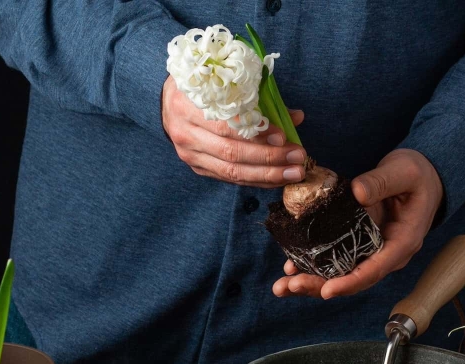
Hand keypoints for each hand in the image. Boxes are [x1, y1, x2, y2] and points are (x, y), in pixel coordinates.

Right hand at [162, 76, 306, 187]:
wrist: (167, 102)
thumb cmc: (203, 87)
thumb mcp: (226, 82)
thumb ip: (260, 98)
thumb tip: (296, 117)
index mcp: (189, 104)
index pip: (226, 125)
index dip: (256, 134)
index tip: (283, 137)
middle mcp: (186, 132)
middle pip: (231, 152)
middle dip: (269, 158)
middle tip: (297, 158)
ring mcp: (189, 153)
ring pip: (231, 171)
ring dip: (266, 174)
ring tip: (293, 173)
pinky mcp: (196, 166)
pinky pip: (228, 178)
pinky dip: (255, 180)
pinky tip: (276, 179)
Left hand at [272, 148, 442, 298]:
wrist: (422, 176)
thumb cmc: (417, 174)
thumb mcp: (404, 172)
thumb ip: (382, 182)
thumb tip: (357, 194)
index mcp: (402, 242)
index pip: (375, 269)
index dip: (351, 282)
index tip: (327, 290)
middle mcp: (386, 253)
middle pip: (352, 279)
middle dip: (319, 286)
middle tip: (289, 286)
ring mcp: (370, 250)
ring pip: (340, 275)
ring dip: (310, 281)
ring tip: (282, 286)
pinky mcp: (357, 243)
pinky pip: (334, 260)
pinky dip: (312, 265)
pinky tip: (289, 267)